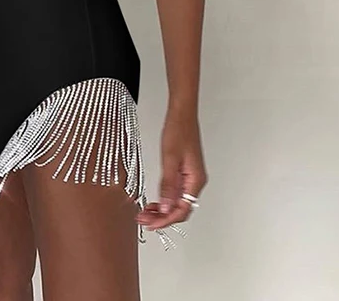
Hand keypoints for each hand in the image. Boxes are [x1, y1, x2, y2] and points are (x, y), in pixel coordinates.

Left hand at [136, 107, 206, 230]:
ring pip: (177, 202)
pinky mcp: (184, 172)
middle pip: (180, 209)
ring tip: (145, 212)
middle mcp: (195, 181)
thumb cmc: (178, 130)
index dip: (165, 220)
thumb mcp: (170, 158)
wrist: (181, 114)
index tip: (150, 224)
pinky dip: (164, 199)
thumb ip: (168, 185)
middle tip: (143, 219)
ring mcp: (190, 177)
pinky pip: (175, 193)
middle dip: (162, 218)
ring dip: (162, 210)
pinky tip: (153, 201)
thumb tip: (165, 208)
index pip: (182, 210)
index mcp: (195, 180)